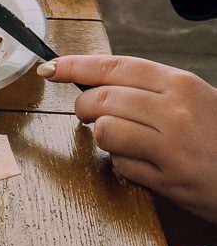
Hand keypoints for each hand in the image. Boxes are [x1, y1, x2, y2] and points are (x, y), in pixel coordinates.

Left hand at [45, 54, 216, 221]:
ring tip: (120, 140)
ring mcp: (172, 146)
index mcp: (179, 83)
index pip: (112, 67)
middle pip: (102, 98)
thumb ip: (149, 89)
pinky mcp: (170, 179)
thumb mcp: (193, 98)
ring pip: (106, 130)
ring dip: (103, 137)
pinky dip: (123, 165)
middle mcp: (175, 110)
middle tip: (88, 114)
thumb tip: (97, 82)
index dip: (75, 65)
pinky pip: (122, 166)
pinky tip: (143, 164)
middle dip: (84, 107)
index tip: (50, 67)